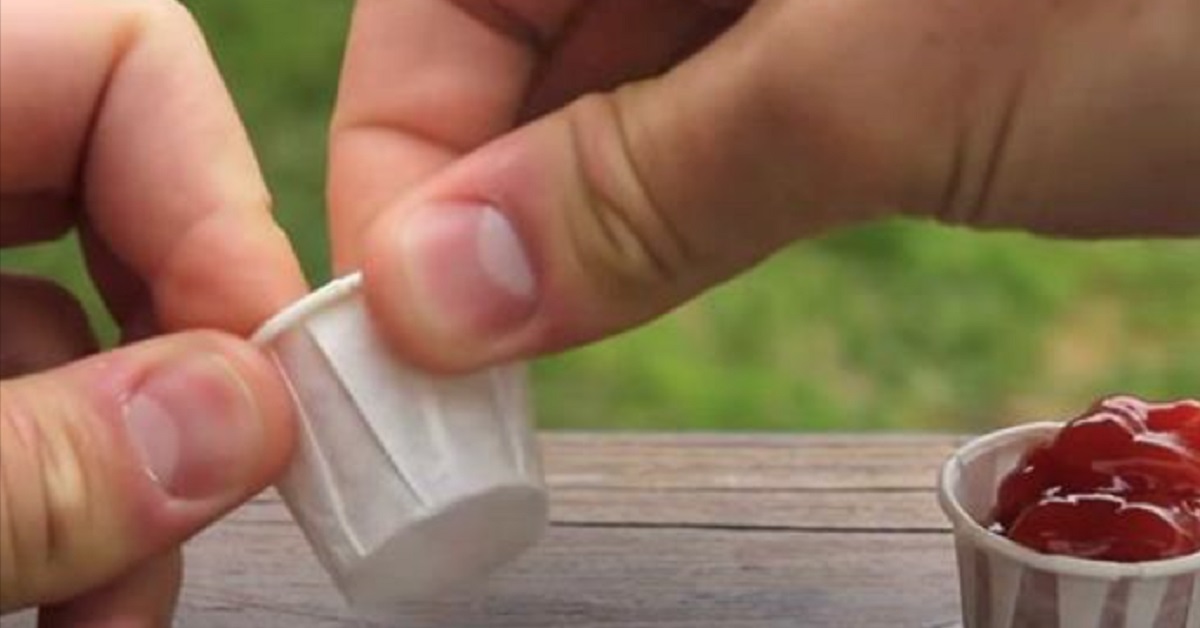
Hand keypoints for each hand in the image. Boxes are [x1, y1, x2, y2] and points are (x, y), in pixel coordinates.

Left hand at [0, 0, 303, 623]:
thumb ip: (31, 463)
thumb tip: (246, 422)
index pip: (120, 59)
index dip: (223, 211)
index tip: (266, 381)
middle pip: (121, 202)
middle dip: (190, 371)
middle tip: (218, 504)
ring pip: (72, 324)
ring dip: (131, 472)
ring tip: (117, 612)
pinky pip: (12, 391)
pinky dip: (59, 491)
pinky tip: (66, 592)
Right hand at [328, 0, 1198, 371]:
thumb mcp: (907, 70)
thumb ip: (661, 180)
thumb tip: (442, 296)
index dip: (402, 136)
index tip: (396, 310)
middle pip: (520, 29)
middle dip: (478, 200)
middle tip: (454, 374)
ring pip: (612, 84)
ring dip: (567, 222)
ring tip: (527, 353)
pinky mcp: (850, 23)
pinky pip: (704, 113)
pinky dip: (661, 207)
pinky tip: (629, 280)